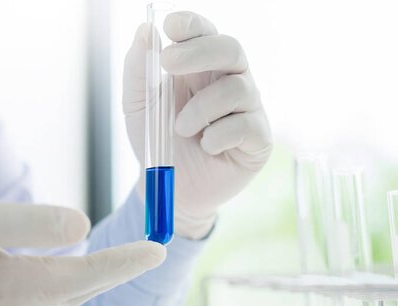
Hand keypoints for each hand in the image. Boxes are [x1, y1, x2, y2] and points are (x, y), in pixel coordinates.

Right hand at [0, 197, 164, 305]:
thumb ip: (25, 224)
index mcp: (13, 290)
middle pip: (82, 290)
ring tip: (126, 262)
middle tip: (151, 253)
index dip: (124, 262)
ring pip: (66, 300)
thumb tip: (82, 225)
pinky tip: (77, 275)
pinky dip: (71, 287)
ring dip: (97, 279)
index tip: (158, 250)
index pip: (87, 276)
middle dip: (118, 271)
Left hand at [123, 11, 271, 238]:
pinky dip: (219, 135)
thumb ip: (138, 71)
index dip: (192, 24)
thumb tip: (145, 31)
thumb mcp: (138, 107)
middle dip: (200, 51)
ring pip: (237, 88)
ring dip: (201, 108)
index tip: (170, 27)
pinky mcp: (258, 138)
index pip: (205, 33)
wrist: (172, 189)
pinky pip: (247, 125)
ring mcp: (247, 109)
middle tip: (168, 64)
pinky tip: (207, 146)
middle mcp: (229, 81)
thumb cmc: (158, 143)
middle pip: (231, 48)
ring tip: (180, 130)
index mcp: (201, 68)